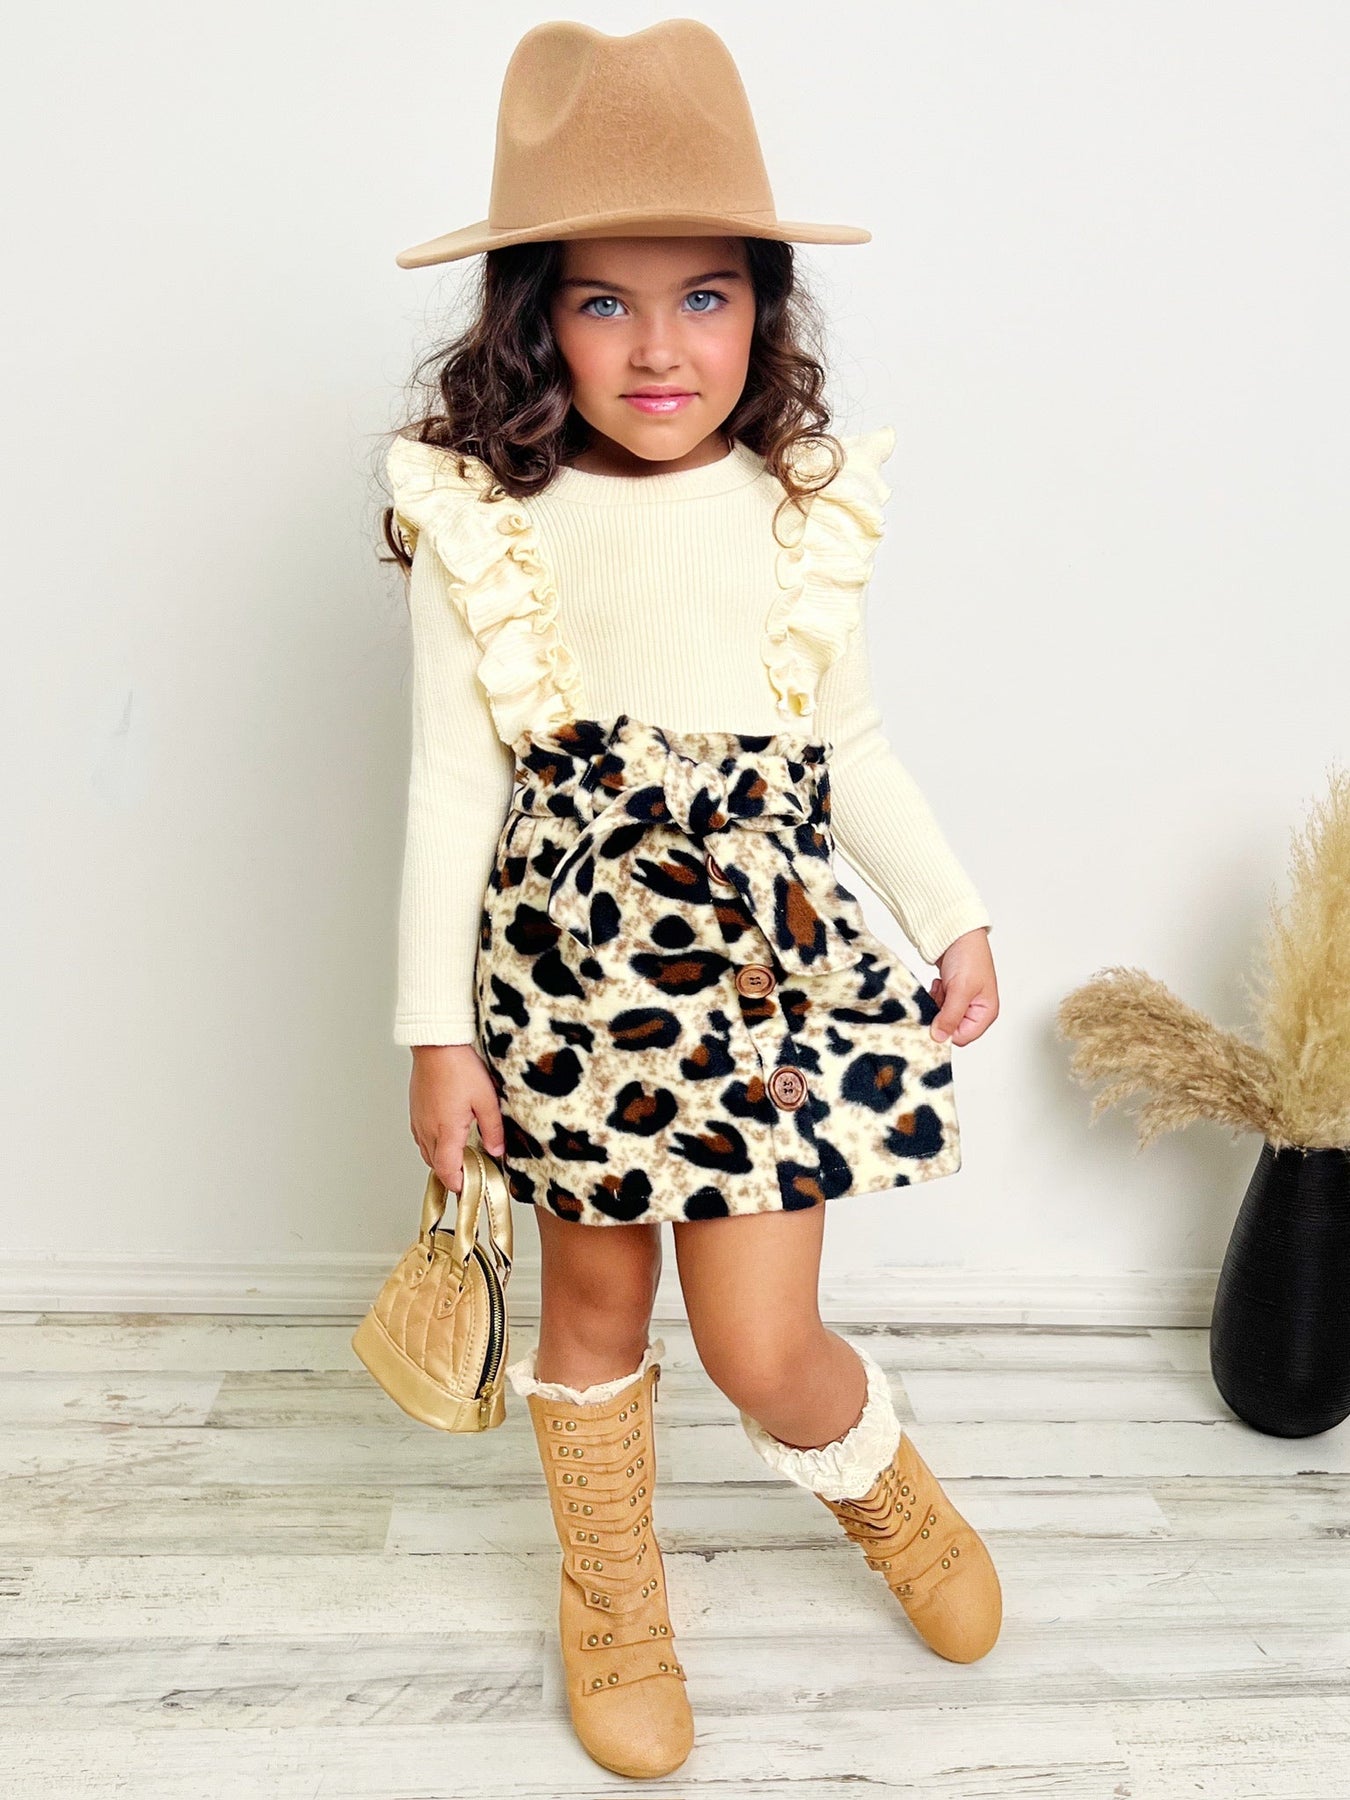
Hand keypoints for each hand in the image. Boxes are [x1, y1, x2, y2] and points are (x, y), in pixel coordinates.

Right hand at [409, 1044, 506, 1193]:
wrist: (436, 1045)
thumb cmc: (459, 1067)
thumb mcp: (486, 1100)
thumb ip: (492, 1129)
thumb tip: (496, 1151)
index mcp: (446, 1131)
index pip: (448, 1170)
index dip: (457, 1184)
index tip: (468, 1190)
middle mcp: (428, 1129)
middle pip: (435, 1165)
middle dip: (451, 1174)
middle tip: (469, 1176)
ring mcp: (419, 1120)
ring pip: (426, 1152)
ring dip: (441, 1160)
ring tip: (459, 1159)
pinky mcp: (415, 1111)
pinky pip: (421, 1137)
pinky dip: (432, 1145)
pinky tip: (445, 1138)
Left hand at [927, 927, 997, 1046]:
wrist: (957, 933)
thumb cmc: (968, 956)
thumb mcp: (960, 989)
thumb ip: (951, 1016)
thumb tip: (939, 1037)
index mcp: (986, 1012)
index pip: (963, 1037)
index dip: (947, 1030)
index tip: (934, 1019)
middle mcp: (976, 1010)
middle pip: (951, 1028)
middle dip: (941, 1014)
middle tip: (941, 997)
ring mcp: (964, 1002)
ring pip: (942, 1017)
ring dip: (937, 1004)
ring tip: (943, 987)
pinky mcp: (952, 994)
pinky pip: (938, 1006)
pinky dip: (935, 996)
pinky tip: (940, 984)